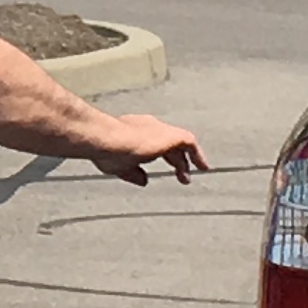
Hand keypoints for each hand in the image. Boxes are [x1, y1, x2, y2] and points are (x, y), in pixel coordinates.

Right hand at [86, 116, 206, 186]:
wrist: (105, 137)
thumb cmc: (106, 149)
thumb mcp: (120, 166)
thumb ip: (134, 173)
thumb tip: (144, 180)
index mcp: (134, 131)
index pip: (154, 143)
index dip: (163, 156)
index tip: (168, 167)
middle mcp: (149, 127)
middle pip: (169, 144)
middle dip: (176, 161)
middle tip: (182, 176)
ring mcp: (160, 130)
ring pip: (180, 143)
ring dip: (186, 160)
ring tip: (191, 175)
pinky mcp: (170, 136)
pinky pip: (190, 143)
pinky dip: (197, 154)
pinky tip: (202, 166)